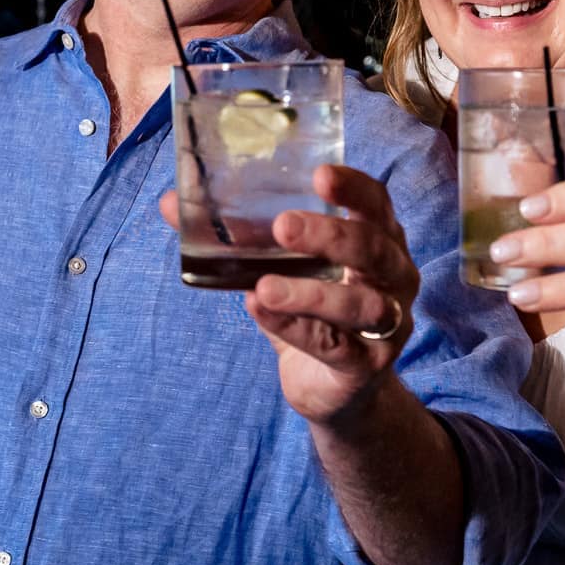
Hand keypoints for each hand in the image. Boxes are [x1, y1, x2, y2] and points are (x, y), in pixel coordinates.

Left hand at [158, 164, 420, 427]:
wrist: (334, 390)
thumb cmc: (310, 311)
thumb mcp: (277, 267)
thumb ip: (233, 236)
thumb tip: (170, 201)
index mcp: (378, 241)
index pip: (376, 204)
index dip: (354, 187)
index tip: (320, 174)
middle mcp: (393, 278)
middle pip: (374, 249)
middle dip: (330, 235)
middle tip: (283, 226)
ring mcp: (386, 325)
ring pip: (360, 304)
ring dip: (311, 293)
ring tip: (265, 286)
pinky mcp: (366, 365)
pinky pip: (334, 345)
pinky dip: (294, 328)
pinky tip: (261, 312)